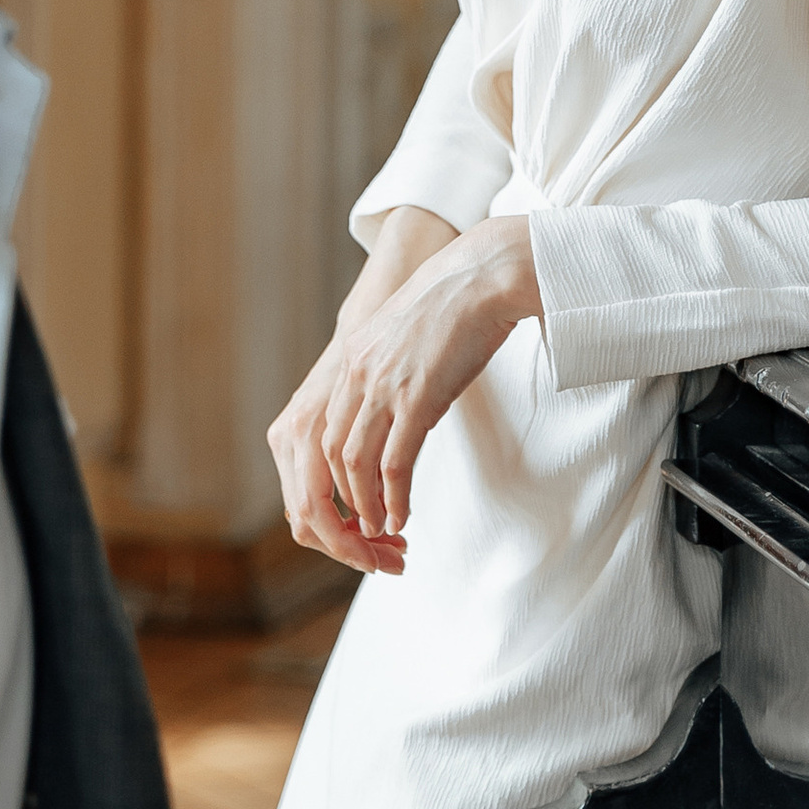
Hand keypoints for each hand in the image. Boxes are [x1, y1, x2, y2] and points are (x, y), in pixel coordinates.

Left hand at [268, 214, 538, 571]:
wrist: (482, 275)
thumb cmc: (454, 304)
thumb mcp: (404, 336)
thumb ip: (389, 368)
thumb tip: (398, 402)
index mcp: (351, 360)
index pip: (326, 433)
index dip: (335, 475)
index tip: (351, 500)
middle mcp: (357, 375)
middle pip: (333, 456)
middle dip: (345, 500)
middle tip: (363, 528)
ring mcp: (384, 387)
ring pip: (357, 465)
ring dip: (367, 507)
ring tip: (382, 533)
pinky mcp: (417, 398)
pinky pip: (394, 463)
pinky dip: (394, 498)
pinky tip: (403, 517)